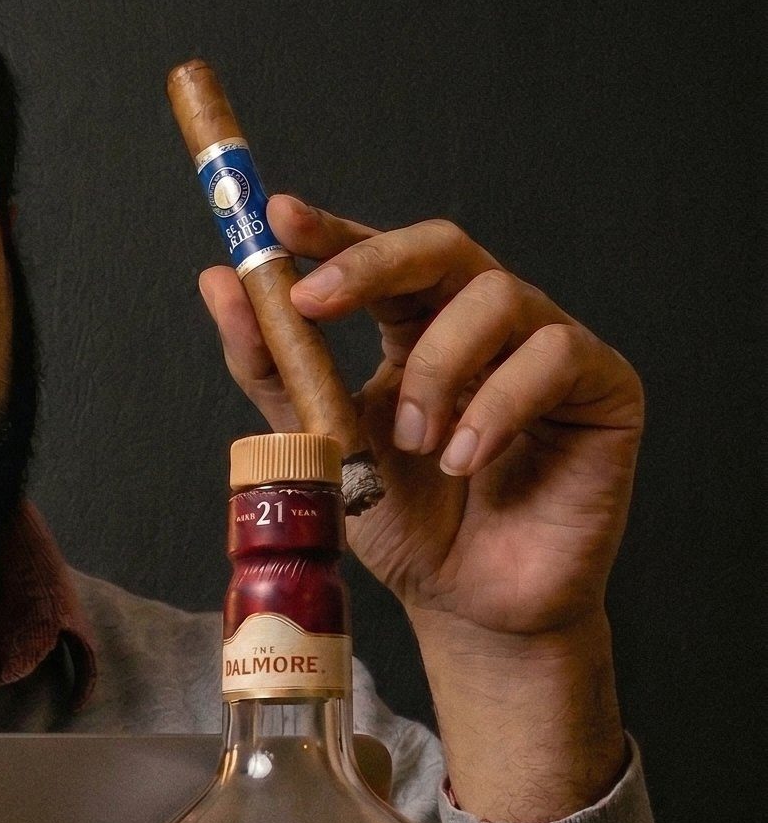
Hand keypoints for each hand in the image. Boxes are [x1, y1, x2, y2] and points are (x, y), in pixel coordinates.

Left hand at [199, 195, 642, 640]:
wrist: (467, 604)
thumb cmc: (404, 526)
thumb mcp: (321, 444)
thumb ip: (275, 368)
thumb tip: (219, 282)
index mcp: (417, 330)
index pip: (379, 258)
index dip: (332, 232)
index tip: (277, 218)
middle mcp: (485, 325)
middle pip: (441, 247)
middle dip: (371, 264)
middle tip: (314, 301)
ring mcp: (547, 347)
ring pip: (496, 296)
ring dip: (435, 367)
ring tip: (414, 441)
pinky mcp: (603, 385)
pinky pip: (553, 354)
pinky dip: (496, 406)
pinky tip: (466, 459)